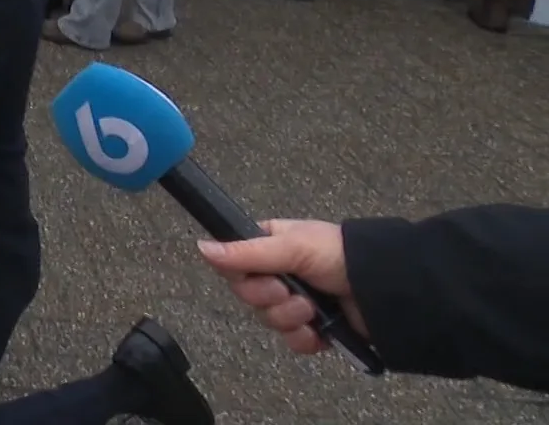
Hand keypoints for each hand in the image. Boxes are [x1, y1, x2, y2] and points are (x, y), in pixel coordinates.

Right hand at [197, 219, 366, 354]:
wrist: (388, 288)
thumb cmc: (340, 255)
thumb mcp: (292, 247)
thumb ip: (246, 252)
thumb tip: (200, 247)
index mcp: (271, 246)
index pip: (235, 266)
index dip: (243, 277)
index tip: (261, 276)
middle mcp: (280, 273)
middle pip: (249, 297)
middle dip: (270, 300)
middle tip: (291, 292)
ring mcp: (298, 302)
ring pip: (269, 320)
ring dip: (290, 318)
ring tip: (313, 310)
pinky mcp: (315, 329)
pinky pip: (293, 341)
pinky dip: (305, 339)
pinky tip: (318, 331)